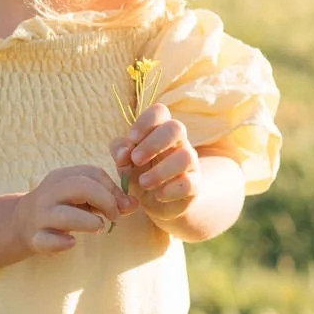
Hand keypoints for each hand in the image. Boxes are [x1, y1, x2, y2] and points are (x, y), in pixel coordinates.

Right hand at [13, 162, 138, 254]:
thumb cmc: (61, 208)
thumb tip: (134, 204)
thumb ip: (109, 199)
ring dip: (89, 222)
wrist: (19, 224)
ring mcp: (40, 216)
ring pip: (65, 214)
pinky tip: (72, 242)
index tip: (121, 204)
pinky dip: (62, 243)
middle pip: (80, 187)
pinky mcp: (35, 239)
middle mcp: (49, 194)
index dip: (112, 188)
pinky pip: (47, 240)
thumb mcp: (82, 198)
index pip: (92, 173)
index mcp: (61, 178)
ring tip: (99, 227)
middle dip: (105, 201)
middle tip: (114, 216)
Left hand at [110, 103, 198, 220]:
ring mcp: (190, 163)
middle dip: (153, 144)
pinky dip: (170, 190)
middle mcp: (179, 142)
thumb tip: (124, 152)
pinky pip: (189, 183)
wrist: (155, 201)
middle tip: (136, 160)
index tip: (131, 140)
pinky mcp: (194, 185)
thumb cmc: (139, 172)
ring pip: (186, 156)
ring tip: (143, 183)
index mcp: (160, 130)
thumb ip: (119, 151)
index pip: (160, 111)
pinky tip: (158, 195)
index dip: (145, 122)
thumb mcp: (124, 161)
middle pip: (176, 128)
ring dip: (161, 171)